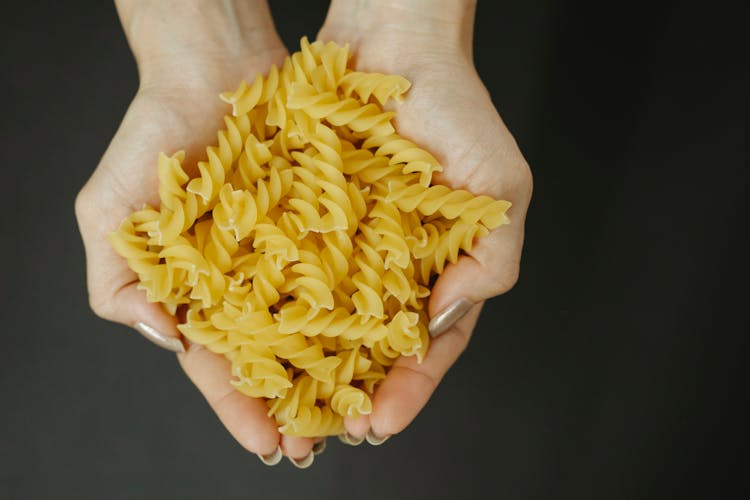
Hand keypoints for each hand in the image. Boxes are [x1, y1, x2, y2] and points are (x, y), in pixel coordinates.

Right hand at [75, 0, 317, 464]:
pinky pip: (347, 270)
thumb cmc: (151, 140)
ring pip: (317, 324)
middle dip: (295, 405)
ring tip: (358, 410)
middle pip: (276, 358)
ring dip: (335, 368)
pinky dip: (361, 304)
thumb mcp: (109, 215)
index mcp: (198, 294)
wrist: (213, 71)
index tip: (268, 445)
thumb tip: (167, 340)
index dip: (241, 409)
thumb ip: (121, 285)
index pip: (219, 366)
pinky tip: (380, 338)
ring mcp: (289, 256)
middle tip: (320, 445)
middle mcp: (249, 284)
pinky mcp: (325, 225)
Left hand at [317, 0, 532, 442]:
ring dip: (310, 365)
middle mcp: (391, 266)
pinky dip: (275, 304)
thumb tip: (448, 316)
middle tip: (331, 434)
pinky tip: (257, 340)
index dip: (411, 386)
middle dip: (355, 393)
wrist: (392, 42)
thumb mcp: (501, 186)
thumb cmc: (457, 109)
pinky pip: (289, 269)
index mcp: (442, 267)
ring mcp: (347, 245)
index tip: (384, 422)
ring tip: (289, 410)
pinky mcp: (304, 217)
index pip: (430, 342)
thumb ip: (493, 257)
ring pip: (327, 318)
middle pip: (373, 344)